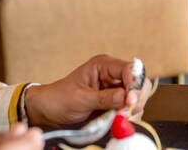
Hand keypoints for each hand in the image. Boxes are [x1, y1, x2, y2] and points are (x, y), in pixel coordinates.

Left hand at [24, 54, 152, 128]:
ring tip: (118, 119)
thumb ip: (103, 98)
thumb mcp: (80, 99)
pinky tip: (118, 122)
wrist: (49, 112)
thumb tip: (125, 98)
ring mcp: (115, 90)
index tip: (130, 101)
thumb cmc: (59, 99)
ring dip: (132, 110)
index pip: (129, 69)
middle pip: (138, 83)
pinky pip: (130, 109)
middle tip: (125, 113)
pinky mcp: (115, 104)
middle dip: (135, 99)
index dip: (133, 84)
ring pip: (137, 97)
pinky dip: (128, 117)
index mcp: (103, 65)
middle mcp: (113, 75)